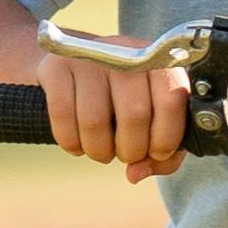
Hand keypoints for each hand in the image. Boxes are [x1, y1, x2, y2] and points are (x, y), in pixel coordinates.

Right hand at [45, 41, 196, 181]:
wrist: (82, 66)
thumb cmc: (127, 101)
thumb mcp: (155, 121)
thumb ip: (163, 156)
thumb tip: (135, 173)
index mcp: (160, 63)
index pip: (171, 102)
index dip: (165, 138)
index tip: (156, 151)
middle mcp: (125, 54)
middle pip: (134, 115)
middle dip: (131, 151)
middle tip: (125, 152)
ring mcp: (89, 58)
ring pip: (94, 121)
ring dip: (99, 151)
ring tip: (102, 149)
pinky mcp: (56, 67)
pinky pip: (62, 117)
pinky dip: (71, 143)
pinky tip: (78, 143)